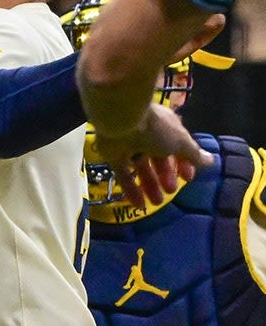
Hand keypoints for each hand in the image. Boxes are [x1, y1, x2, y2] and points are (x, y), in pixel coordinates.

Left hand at [92, 103, 212, 207]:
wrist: (121, 120)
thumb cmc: (156, 128)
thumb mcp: (181, 142)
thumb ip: (193, 154)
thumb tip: (211, 161)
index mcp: (166, 127)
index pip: (177, 146)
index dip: (183, 163)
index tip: (188, 178)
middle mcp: (148, 136)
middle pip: (158, 159)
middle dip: (165, 176)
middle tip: (170, 191)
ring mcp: (129, 145)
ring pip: (141, 168)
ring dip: (150, 185)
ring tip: (156, 202)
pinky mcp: (113, 156)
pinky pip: (124, 175)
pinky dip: (132, 189)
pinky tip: (139, 205)